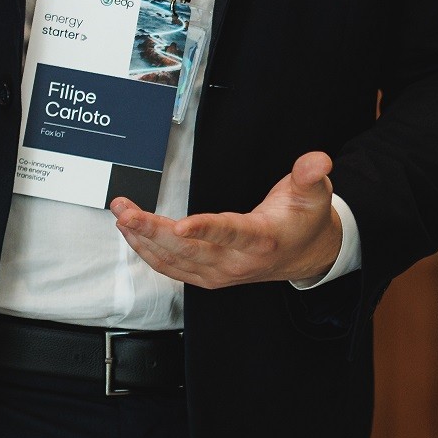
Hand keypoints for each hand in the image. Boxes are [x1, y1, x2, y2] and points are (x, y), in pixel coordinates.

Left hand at [111, 152, 340, 287]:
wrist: (306, 255)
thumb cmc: (304, 220)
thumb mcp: (314, 194)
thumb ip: (310, 175)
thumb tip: (318, 160)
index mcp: (262, 240)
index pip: (230, 234)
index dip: (205, 230)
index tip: (181, 224)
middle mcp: (237, 262)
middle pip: (189, 250)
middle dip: (153, 231)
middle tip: (125, 211)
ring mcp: (218, 273)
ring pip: (174, 260)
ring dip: (142, 238)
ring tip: (120, 214)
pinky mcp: (206, 276)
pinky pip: (171, 267)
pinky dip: (147, 251)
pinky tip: (130, 233)